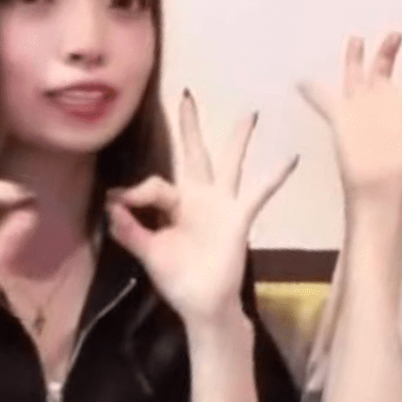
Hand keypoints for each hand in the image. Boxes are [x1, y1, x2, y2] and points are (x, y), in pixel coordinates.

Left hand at [106, 92, 296, 326]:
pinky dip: (275, 176)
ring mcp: (221, 205)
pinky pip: (258, 193)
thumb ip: (131, 230)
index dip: (134, 192)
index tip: (119, 202)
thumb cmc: (178, 280)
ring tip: (249, 114)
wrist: (204, 305)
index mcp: (174, 205)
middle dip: (190, 127)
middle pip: (193, 154)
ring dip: (238, 139)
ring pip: (228, 163)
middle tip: (187, 96)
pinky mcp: (238, 217)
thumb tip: (110, 205)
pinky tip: (291, 158)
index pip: (154, 185)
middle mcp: (198, 198)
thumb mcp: (150, 254)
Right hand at [298, 33, 401, 207]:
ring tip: (356, 38)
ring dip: (356, 58)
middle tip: (395, 34)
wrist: (380, 189)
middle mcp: (385, 103)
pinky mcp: (340, 118)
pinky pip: (323, 99)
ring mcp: (361, 110)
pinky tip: (301, 81)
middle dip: (389, 52)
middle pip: (386, 71)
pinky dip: (311, 91)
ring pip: (356, 77)